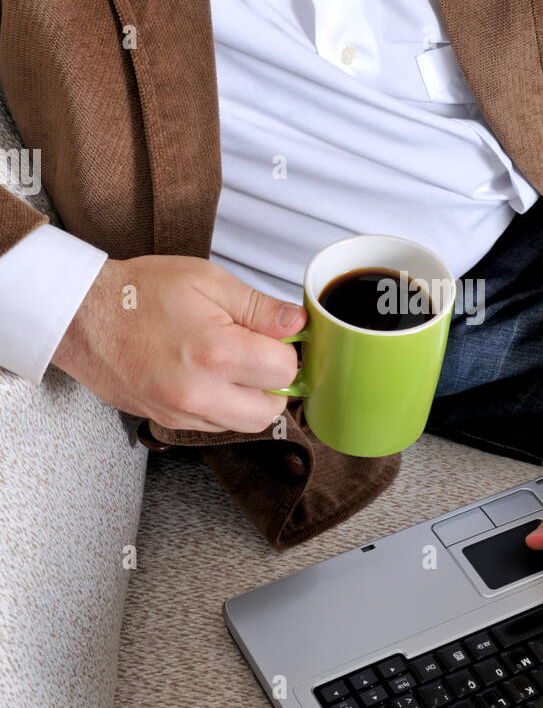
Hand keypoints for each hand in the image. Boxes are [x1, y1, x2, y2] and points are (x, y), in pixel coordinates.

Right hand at [51, 255, 306, 433]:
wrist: (82, 316)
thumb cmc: (138, 293)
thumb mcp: (207, 280)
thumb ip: (258, 307)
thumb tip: (296, 322)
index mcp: (216, 353)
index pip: (284, 371)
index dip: (286, 350)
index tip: (275, 337)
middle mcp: (200, 392)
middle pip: (271, 410)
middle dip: (274, 383)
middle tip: (260, 354)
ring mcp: (182, 413)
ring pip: (244, 425)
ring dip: (250, 399)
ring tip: (232, 364)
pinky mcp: (168, 422)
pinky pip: (214, 426)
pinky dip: (223, 406)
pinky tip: (209, 377)